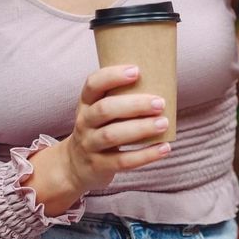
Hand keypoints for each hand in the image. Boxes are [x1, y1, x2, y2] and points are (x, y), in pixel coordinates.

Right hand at [56, 65, 169, 193]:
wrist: (74, 166)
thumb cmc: (98, 130)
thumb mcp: (99, 112)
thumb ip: (120, 99)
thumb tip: (163, 83)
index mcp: (86, 103)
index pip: (93, 84)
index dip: (112, 76)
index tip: (136, 71)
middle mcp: (84, 122)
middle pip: (105, 110)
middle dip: (134, 105)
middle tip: (159, 103)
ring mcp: (89, 145)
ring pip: (112, 135)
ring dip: (141, 128)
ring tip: (163, 123)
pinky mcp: (99, 166)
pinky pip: (123, 161)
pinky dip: (145, 155)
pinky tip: (164, 148)